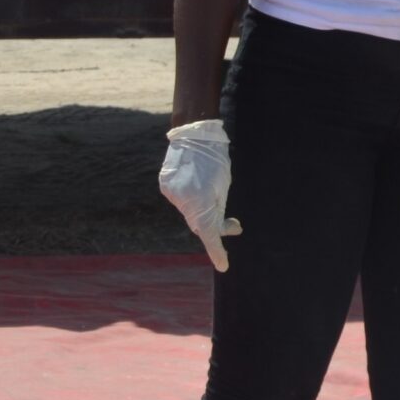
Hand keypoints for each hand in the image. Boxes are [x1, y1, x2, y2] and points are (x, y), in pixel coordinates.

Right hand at [158, 118, 237, 271]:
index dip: (217, 251)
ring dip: (200, 209)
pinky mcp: (164, 186)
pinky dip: (189, 198)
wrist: (194, 133)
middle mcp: (183, 199)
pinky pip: (180, 200)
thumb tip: (227, 228)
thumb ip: (221, 210)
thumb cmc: (216, 160)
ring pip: (189, 212)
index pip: (210, 233)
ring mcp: (171, 193)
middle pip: (199, 224)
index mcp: (202, 200)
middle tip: (235, 224)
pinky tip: (195, 182)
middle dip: (214, 225)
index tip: (223, 266)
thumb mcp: (224, 187)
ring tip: (208, 188)